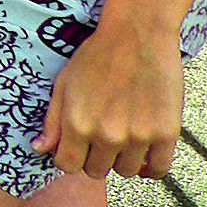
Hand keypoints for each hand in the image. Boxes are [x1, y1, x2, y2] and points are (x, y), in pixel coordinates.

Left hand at [35, 20, 185, 180]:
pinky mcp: (166, 133)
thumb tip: (40, 150)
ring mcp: (138, 136)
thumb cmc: (97, 56)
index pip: (68, 166)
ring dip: (122, 159)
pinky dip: (150, 166)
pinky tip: (144, 152)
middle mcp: (107, 135)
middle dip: (94, 157)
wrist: (137, 35)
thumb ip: (52, 121)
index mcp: (77, 124)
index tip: (76, 148)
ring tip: (123, 138)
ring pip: (126, 171)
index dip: (69, 158)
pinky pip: (158, 169)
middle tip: (101, 137)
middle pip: (96, 170)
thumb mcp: (64, 84)